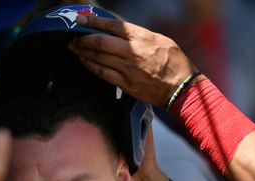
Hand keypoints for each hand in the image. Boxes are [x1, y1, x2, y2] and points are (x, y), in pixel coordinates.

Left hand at [69, 15, 195, 106]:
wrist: (181, 87)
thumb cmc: (174, 62)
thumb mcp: (160, 40)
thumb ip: (139, 35)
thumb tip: (121, 32)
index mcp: (141, 37)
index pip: (111, 26)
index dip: (93, 21)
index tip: (80, 19)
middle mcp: (132, 52)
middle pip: (100, 42)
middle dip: (83, 38)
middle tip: (73, 37)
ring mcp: (127, 69)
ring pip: (98, 58)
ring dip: (83, 52)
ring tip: (75, 48)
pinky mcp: (125, 84)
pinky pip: (103, 73)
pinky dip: (91, 66)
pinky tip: (84, 62)